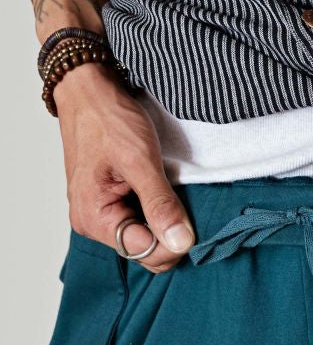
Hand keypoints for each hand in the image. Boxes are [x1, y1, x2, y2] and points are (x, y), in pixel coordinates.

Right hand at [54, 63, 195, 272]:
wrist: (90, 91)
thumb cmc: (108, 119)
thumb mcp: (140, 159)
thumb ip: (160, 204)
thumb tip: (181, 242)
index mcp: (94, 218)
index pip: (144, 253)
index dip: (174, 241)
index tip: (191, 217)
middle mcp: (93, 222)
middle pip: (145, 251)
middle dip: (170, 234)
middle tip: (184, 201)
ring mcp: (101, 213)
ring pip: (146, 237)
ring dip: (166, 220)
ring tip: (170, 190)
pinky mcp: (111, 202)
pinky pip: (141, 220)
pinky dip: (158, 210)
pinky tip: (162, 190)